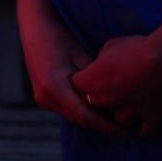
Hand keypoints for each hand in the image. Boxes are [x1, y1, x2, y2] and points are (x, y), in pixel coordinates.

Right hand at [18, 2, 119, 134]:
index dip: (107, 126)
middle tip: (126, 128)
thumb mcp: (83, 59)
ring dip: (92, 119)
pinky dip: (81, 111)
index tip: (127, 131)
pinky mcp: (41, 97)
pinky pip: (65, 110)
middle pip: (79, 120)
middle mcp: (45, 97)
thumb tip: (116, 102)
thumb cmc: (61, 39)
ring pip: (72, 117)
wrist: (35, 29)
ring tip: (115, 121)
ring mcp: (41, 99)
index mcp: (54, 88)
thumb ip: (96, 84)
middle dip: (101, 125)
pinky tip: (97, 108)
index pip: (86, 117)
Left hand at [71, 33, 161, 136]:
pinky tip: (144, 121)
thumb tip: (100, 66)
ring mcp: (129, 112)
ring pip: (117, 121)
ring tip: (128, 109)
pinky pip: (143, 131)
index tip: (89, 78)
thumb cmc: (137, 48)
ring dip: (121, 116)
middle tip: (109, 95)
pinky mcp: (151, 119)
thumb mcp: (111, 46)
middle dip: (98, 102)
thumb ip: (101, 61)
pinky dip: (143, 127)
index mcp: (92, 81)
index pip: (75, 87)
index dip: (82, 83)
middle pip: (93, 107)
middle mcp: (106, 100)